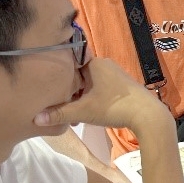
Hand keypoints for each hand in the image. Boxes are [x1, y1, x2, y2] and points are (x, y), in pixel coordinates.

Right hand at [35, 58, 170, 132]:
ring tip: (71, 113)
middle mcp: (105, 65)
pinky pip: (100, 89)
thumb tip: (35, 119)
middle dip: (68, 91)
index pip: (68, 64)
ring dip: (80, 97)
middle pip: (78, 75)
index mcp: (95, 63)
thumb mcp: (83, 111)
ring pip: (89, 84)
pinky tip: (87, 113)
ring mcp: (115, 75)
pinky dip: (91, 99)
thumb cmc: (114, 107)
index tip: (46, 88)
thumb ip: (59, 114)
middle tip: (57, 106)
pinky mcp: (122, 87)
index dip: (56, 76)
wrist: (148, 116)